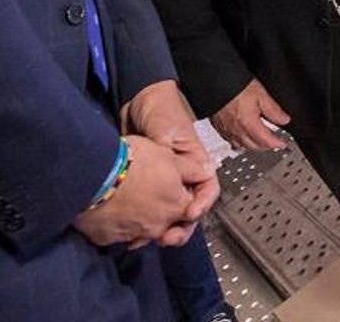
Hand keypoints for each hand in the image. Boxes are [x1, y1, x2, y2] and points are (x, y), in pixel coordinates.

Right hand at [72, 136, 205, 249]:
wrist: (93, 173)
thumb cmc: (131, 161)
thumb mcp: (168, 156)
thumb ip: (191, 169)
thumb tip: (206, 171)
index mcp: (175, 206)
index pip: (191, 213)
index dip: (186, 202)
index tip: (176, 194)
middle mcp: (158, 226)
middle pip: (167, 225)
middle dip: (162, 215)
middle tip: (150, 197)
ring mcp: (133, 234)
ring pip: (142, 232)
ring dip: (139, 220)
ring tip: (128, 200)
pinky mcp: (108, 238)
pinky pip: (117, 234)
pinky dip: (117, 224)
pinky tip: (111, 209)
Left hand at [121, 81, 219, 225]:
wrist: (137, 100)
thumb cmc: (161, 108)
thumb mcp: (167, 129)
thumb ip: (169, 153)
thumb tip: (170, 175)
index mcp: (195, 163)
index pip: (207, 190)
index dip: (201, 205)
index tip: (189, 213)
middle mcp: (183, 176)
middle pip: (189, 210)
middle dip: (180, 227)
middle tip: (167, 237)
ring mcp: (165, 182)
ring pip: (169, 214)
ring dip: (161, 229)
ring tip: (148, 239)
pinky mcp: (148, 186)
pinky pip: (150, 210)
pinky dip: (143, 223)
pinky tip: (131, 231)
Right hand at [209, 78, 291, 151]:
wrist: (214, 83)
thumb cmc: (235, 87)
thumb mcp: (261, 95)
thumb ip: (273, 110)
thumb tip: (284, 119)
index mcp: (249, 125)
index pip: (267, 141)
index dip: (277, 144)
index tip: (283, 144)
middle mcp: (237, 132)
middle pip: (254, 147)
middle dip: (266, 147)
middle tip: (273, 143)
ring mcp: (227, 131)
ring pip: (242, 146)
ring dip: (252, 146)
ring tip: (258, 142)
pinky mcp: (218, 127)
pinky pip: (231, 141)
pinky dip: (239, 143)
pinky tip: (240, 137)